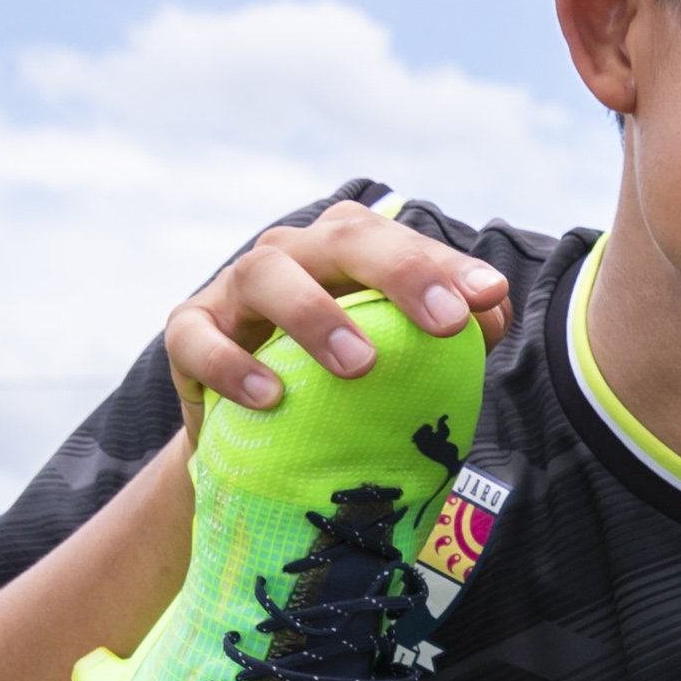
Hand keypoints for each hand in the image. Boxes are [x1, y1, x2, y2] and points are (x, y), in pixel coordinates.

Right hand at [163, 201, 511, 416]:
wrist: (252, 440)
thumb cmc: (335, 388)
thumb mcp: (394, 361)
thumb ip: (447, 335)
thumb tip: (493, 315)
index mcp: (342, 252)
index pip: (396, 240)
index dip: (444, 264)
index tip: (488, 296)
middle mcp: (291, 256)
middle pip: (341, 240)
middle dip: (399, 273)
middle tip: (445, 324)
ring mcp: (233, 291)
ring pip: (267, 275)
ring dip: (316, 315)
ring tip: (360, 365)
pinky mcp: (187, 334)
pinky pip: (199, 340)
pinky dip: (233, 366)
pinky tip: (272, 398)